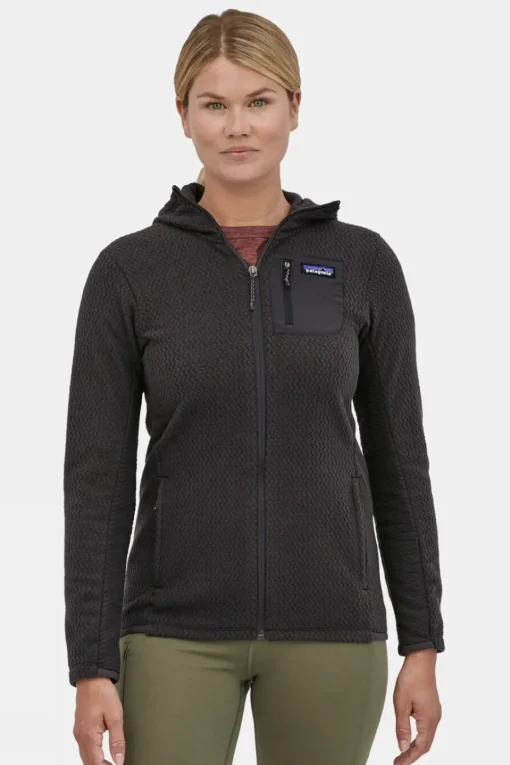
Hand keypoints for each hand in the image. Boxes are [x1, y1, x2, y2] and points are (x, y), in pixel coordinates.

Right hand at [73, 677, 125, 764]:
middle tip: (114, 764)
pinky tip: (99, 754)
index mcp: (89, 735)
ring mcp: (78, 732)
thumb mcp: (115, 716)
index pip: (95, 763)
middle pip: (88, 762)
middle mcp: (80, 736)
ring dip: (96, 762)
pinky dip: (91, 754)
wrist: (91, 678)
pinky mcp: (79, 728)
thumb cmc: (102, 693)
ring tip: (109, 763)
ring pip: (84, 756)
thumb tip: (119, 758)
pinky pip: (83, 747)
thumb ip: (117, 740)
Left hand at [392, 649, 441, 763]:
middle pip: (426, 744)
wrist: (421, 660)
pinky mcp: (432, 707)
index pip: (421, 747)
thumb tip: (402, 747)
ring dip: (416, 746)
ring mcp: (435, 712)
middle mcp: (435, 718)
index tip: (398, 764)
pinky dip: (419, 736)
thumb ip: (402, 728)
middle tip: (399, 761)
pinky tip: (411, 736)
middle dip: (412, 754)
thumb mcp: (401, 704)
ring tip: (402, 752)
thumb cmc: (411, 678)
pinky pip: (427, 727)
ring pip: (427, 736)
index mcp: (429, 720)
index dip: (409, 758)